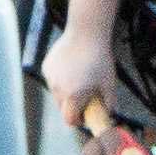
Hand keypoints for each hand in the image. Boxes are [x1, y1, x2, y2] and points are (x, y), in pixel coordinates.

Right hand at [38, 10, 116, 135]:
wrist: (86, 34)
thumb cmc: (100, 59)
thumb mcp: (109, 84)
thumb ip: (108, 104)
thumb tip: (107, 115)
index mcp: (73, 96)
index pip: (70, 119)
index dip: (78, 120)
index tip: (85, 115)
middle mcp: (58, 90)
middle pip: (62, 108)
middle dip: (73, 106)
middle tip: (85, 96)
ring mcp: (50, 78)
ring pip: (57, 94)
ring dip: (66, 92)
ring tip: (80, 78)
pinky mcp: (46, 67)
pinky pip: (53, 80)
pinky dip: (61, 79)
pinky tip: (72, 67)